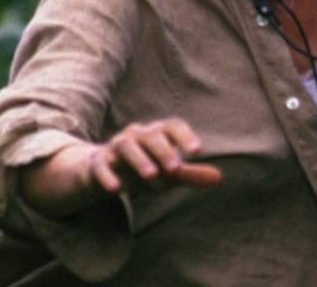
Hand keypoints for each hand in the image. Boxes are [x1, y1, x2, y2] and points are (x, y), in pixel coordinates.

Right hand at [19, 118, 221, 217]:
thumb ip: (190, 175)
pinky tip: (116, 190)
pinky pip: (101, 166)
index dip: (185, 136)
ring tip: (152, 175)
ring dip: (140, 160)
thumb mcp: (167, 174)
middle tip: (175, 169)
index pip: (173, 127)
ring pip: (127, 146)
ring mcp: (116, 147)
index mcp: (157, 133)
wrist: (103, 173)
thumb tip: (219, 179)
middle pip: (151, 136)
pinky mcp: (98, 162)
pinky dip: (108, 176)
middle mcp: (137, 135)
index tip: (197, 151)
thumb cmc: (143, 168)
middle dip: (164, 151)